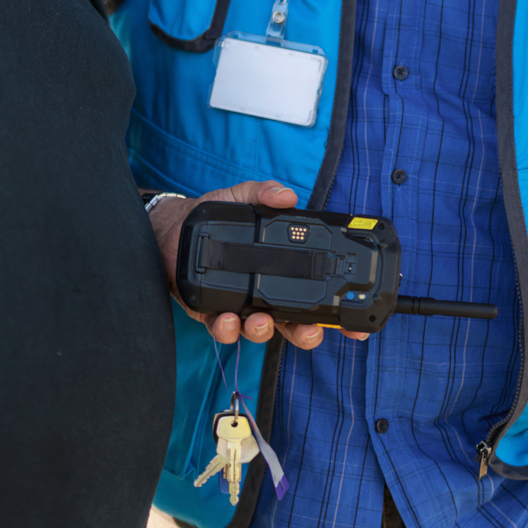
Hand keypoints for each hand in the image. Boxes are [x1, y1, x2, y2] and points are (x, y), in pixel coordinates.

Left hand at [147, 181, 369, 351]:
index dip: (337, 315)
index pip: (315, 298)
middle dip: (306, 334)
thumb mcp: (242, 198)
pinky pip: (223, 329)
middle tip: (310, 331)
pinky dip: (227, 328)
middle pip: (293, 325)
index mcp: (278, 272)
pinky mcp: (210, 313)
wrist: (171, 229)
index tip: (356, 329)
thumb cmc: (211, 216)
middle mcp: (262, 295)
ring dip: (264, 331)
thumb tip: (287, 195)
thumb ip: (263, 193)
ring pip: (260, 331)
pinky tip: (228, 317)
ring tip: (261, 320)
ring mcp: (238, 307)